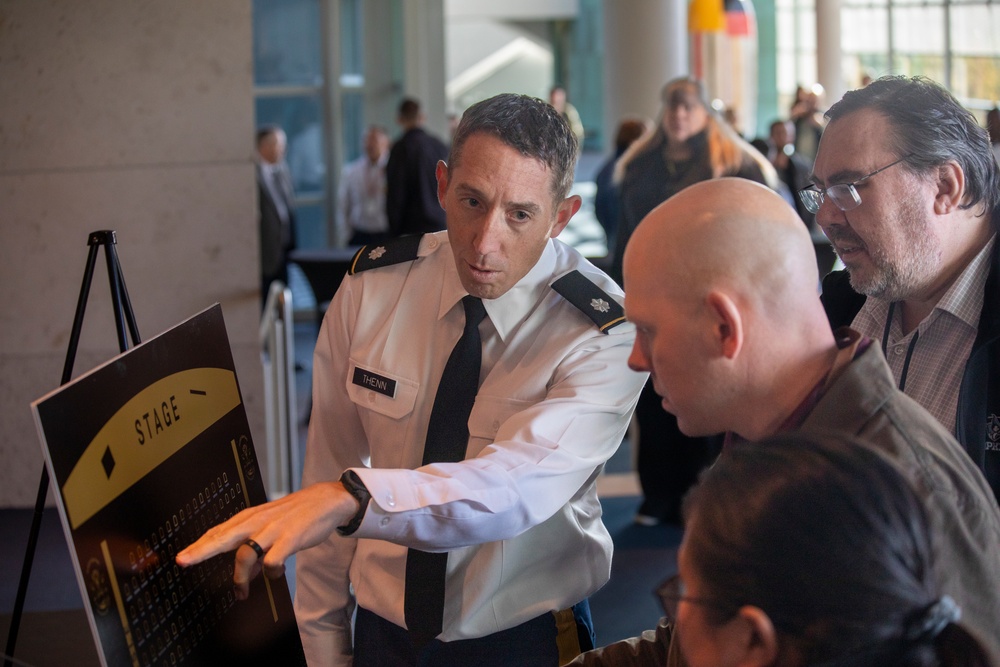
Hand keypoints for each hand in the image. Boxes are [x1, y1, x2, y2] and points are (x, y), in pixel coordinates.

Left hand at [175, 481, 357, 599]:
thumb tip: (246, 574)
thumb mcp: (271, 526)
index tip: (182, 557)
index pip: (219, 531)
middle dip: (202, 550)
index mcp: (250, 517)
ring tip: (241, 592)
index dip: (199, 545)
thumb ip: (256, 548)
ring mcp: (273, 530)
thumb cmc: (296, 513)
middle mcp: (257, 522)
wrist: (326, 500)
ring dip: (240, 578)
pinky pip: (272, 562)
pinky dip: (271, 573)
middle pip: (223, 537)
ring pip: (246, 554)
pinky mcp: (289, 539)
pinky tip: (275, 574)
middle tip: (183, 561)